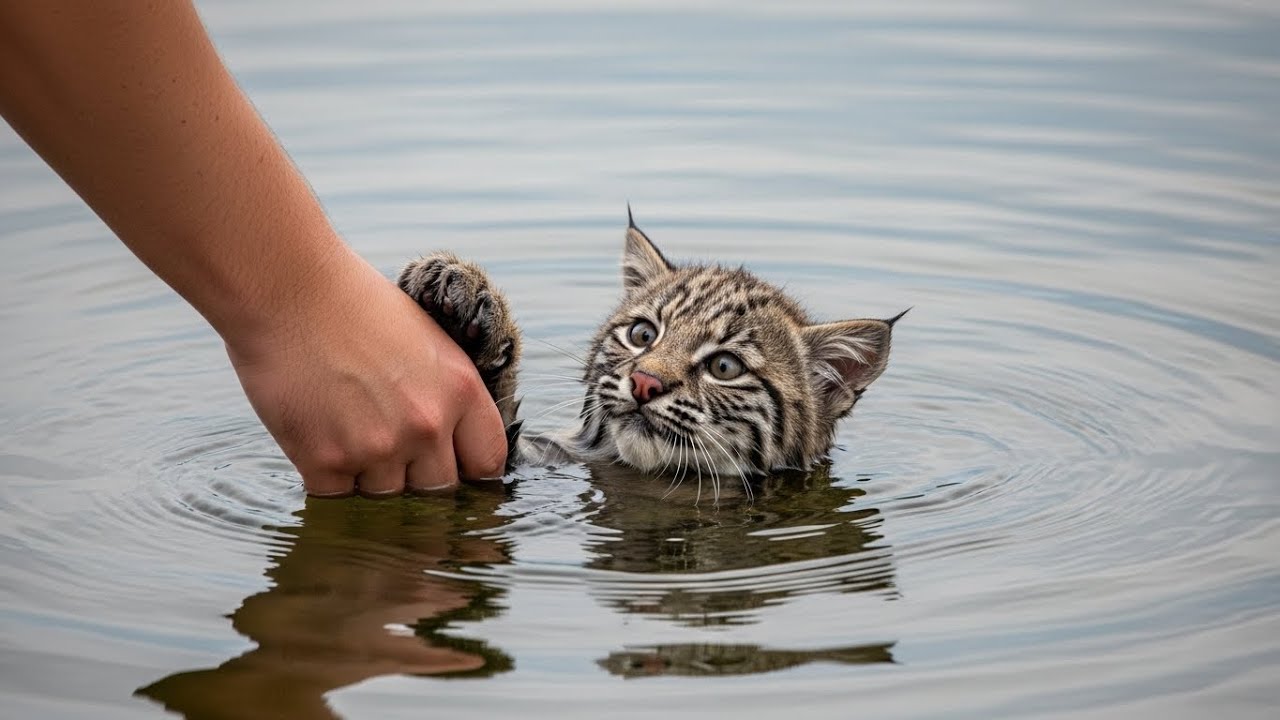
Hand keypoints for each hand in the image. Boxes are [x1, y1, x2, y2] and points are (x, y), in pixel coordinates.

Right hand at [226, 251, 506, 496]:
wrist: (286, 288)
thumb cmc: (355, 304)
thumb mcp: (428, 342)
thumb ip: (448, 395)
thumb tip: (455, 444)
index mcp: (460, 390)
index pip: (488, 463)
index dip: (469, 469)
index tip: (451, 465)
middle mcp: (426, 425)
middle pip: (438, 492)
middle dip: (416, 478)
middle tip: (388, 446)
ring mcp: (376, 448)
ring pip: (387, 500)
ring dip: (369, 478)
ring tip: (347, 429)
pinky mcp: (324, 461)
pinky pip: (339, 498)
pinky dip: (329, 478)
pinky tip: (319, 438)